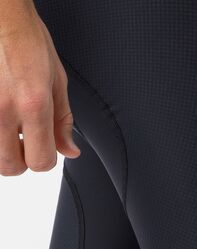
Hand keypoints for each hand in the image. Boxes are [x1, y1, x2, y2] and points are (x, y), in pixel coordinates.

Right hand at [0, 10, 79, 175]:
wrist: (0, 13)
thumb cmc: (27, 39)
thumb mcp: (57, 81)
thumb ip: (63, 122)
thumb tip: (70, 151)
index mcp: (33, 105)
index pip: (41, 162)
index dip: (46, 160)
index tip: (47, 149)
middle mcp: (4, 110)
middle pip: (10, 167)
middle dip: (22, 160)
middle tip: (26, 142)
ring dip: (4, 150)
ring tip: (12, 128)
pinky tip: (2, 114)